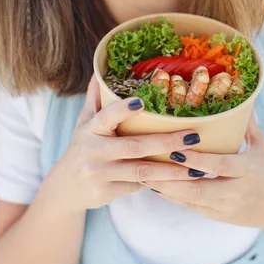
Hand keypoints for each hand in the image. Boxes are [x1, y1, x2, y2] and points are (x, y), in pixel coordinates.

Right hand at [50, 75, 201, 213]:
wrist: (65, 189)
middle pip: (134, 146)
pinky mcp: (107, 193)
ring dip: (172, 170)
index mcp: (90, 130)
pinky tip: (184, 181)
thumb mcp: (84, 123)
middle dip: (166, 142)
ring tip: (198, 166)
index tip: (142, 101)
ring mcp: (100, 174)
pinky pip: (140, 187)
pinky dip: (162, 184)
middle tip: (193, 136)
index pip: (106, 117)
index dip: (123, 110)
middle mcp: (94, 151)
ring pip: (142, 172)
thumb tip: (100, 70)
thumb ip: (95, 99)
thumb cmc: (82, 149)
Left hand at [146, 117, 263, 233]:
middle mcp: (236, 192)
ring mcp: (225, 208)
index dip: (196, 159)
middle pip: (199, 188)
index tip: (175, 149)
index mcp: (249, 171)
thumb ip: (248, 124)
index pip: (220, 165)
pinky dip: (172, 196)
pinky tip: (154, 185)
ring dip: (165, 188)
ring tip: (142, 173)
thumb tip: (239, 97)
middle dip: (171, 178)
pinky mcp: (217, 217)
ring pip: (190, 200)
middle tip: (146, 163)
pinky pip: (191, 207)